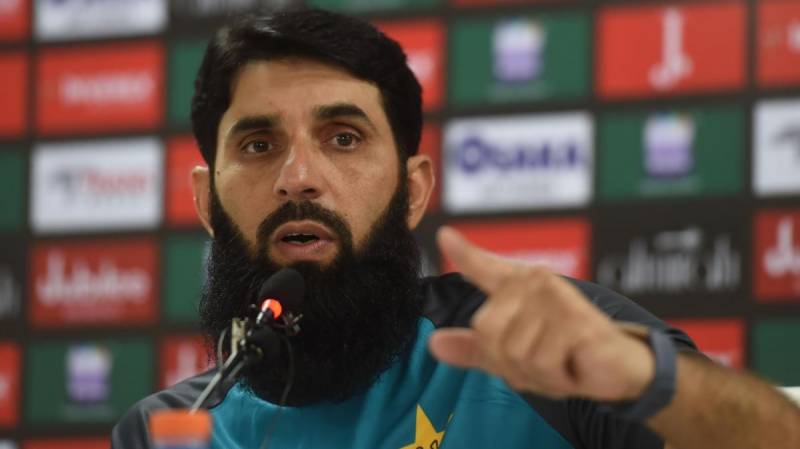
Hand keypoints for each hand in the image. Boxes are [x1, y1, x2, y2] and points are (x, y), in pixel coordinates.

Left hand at [428, 227, 655, 400]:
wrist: (615, 369)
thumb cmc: (563, 355)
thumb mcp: (512, 357)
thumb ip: (474, 348)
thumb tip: (433, 343)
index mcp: (516, 287)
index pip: (484, 268)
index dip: (464, 254)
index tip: (445, 236)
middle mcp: (534, 283)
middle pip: (488, 333)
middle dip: (511, 364)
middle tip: (544, 359)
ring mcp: (554, 298)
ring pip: (517, 353)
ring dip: (540, 373)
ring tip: (563, 361)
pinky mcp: (575, 319)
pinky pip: (544, 362)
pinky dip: (559, 377)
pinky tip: (576, 365)